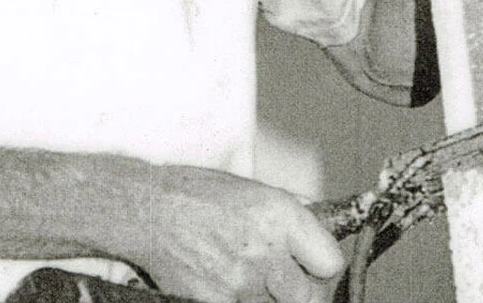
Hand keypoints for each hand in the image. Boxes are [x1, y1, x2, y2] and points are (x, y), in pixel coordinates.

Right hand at [142, 165, 344, 302]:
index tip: (319, 267)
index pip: (330, 262)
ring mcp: (239, 283)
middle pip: (309, 299)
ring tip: (255, 276)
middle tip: (293, 282)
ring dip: (271, 298)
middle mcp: (263, 251)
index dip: (327, 268)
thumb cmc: (199, 193)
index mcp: (279, 216)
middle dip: (305, 292)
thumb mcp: (256, 191)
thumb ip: (291, 216)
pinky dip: (243, 301)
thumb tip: (321, 233)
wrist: (152, 210)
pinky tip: (231, 282)